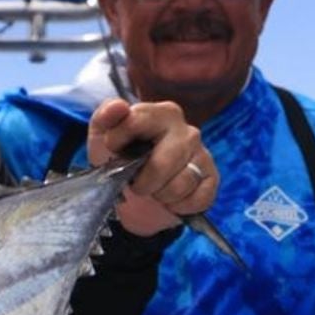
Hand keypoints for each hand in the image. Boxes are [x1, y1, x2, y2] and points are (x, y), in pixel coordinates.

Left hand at [87, 98, 217, 235]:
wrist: (134, 196)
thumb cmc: (120, 159)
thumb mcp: (102, 136)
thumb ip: (105, 116)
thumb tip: (118, 107)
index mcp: (162, 114)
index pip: (135, 122)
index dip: (116, 142)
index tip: (113, 151)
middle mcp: (187, 131)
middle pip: (161, 164)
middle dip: (142, 182)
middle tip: (136, 182)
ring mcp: (202, 155)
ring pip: (180, 185)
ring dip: (160, 196)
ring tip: (155, 190)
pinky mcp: (212, 179)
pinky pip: (197, 199)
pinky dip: (178, 207)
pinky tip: (171, 200)